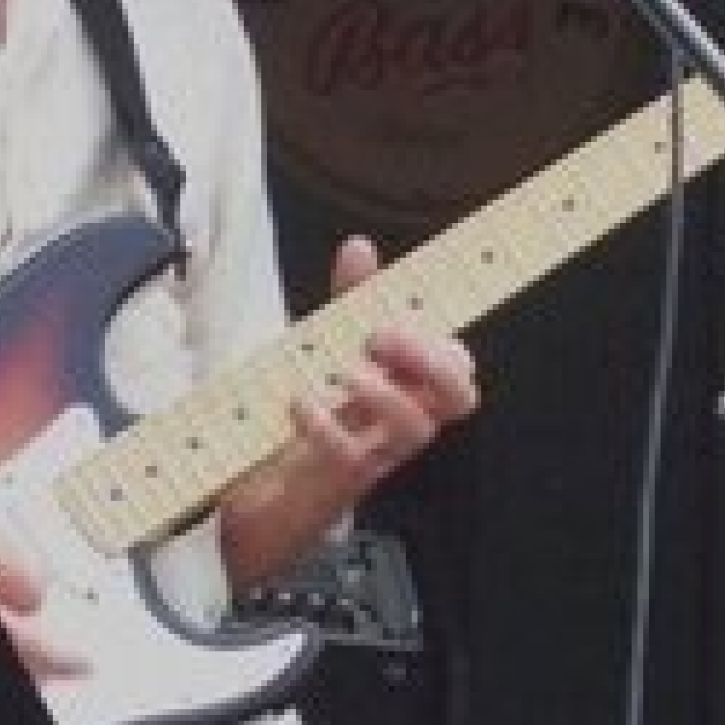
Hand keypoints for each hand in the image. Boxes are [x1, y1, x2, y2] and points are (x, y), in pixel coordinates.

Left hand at [287, 234, 477, 494]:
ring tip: (343, 371)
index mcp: (411, 387)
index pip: (458, 367)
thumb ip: (350, 300)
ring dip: (384, 393)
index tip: (399, 317)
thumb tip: (359, 246)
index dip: (444, 344)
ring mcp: (379, 452)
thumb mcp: (330, 344)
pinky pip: (354, 458)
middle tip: (379, 336)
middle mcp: (406, 420)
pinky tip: (301, 402)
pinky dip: (327, 425)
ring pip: (417, 430)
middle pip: (459, 398)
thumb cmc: (313, 408)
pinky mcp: (343, 478)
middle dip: (429, 361)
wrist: (264, 478)